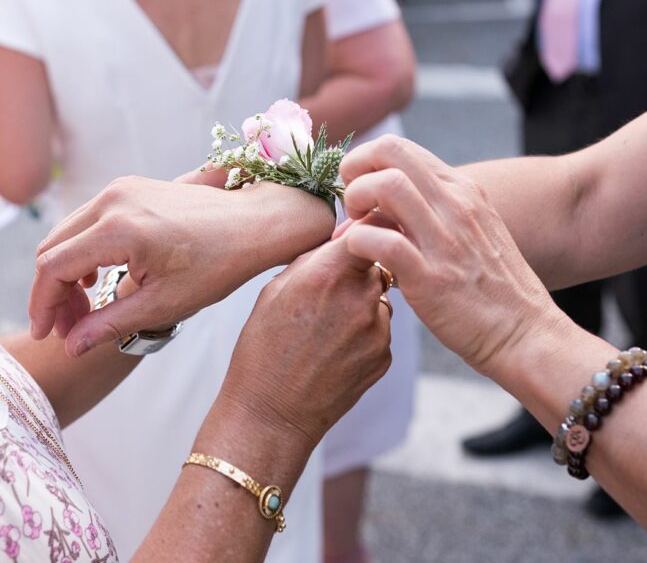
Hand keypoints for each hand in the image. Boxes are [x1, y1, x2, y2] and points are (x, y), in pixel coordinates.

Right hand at [29, 176, 333, 354]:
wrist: (255, 223)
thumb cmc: (218, 265)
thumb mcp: (163, 305)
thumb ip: (108, 325)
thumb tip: (70, 347)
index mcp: (118, 229)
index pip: (53, 267)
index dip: (44, 305)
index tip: (47, 335)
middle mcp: (112, 200)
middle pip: (52, 248)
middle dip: (52, 292)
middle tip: (67, 329)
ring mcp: (119, 188)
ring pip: (67, 234)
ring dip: (65, 272)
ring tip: (84, 310)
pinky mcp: (128, 187)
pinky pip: (87, 221)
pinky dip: (82, 252)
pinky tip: (98, 280)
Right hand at [214, 237, 392, 448]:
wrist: (271, 415)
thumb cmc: (262, 352)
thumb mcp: (273, 291)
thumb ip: (312, 261)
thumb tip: (339, 241)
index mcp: (327, 275)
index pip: (365, 231)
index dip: (359, 233)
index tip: (350, 239)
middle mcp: (359, 299)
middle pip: (375, 264)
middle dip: (357, 271)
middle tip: (327, 294)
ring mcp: (377, 331)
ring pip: (379, 299)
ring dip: (361, 303)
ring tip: (326, 329)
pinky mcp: (385, 357)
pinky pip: (380, 330)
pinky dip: (363, 333)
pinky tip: (334, 350)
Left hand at [338, 135, 567, 375]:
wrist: (527, 335)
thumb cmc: (491, 292)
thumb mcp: (471, 235)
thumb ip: (432, 215)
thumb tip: (379, 209)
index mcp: (463, 192)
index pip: (401, 148)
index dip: (366, 163)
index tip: (358, 192)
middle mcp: (456, 205)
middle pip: (389, 151)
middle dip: (354, 170)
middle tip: (351, 206)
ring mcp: (445, 240)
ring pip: (385, 186)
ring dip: (355, 202)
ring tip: (355, 232)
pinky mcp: (431, 278)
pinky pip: (380, 241)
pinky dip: (357, 243)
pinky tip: (360, 258)